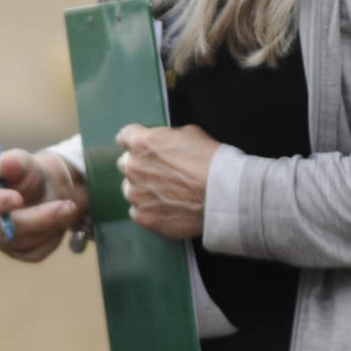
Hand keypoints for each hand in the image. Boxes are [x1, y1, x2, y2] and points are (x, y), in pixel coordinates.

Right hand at [0, 148, 87, 262]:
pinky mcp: (16, 253)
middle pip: (4, 229)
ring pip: (24, 242)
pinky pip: (35, 252)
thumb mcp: (25, 162)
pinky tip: (55, 222)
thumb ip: (14, 161)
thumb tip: (3, 164)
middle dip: (40, 217)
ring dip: (51, 225)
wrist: (45, 191)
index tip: (19, 198)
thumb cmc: (30, 174)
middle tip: (68, 206)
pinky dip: (51, 238)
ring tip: (65, 206)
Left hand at [117, 124, 218, 239]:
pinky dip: (149, 210)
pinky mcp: (144, 217)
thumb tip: (162, 144)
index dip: (136, 142)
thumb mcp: (190, 133)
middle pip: (126, 164)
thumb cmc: (212, 160)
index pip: (125, 137)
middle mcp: (133, 167)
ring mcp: (136, 194)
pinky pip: (137, 211)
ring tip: (167, 193)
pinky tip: (167, 209)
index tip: (144, 148)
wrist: (226, 194)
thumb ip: (167, 137)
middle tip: (161, 173)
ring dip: (143, 189)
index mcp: (141, 143)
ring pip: (131, 189)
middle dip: (140, 166)